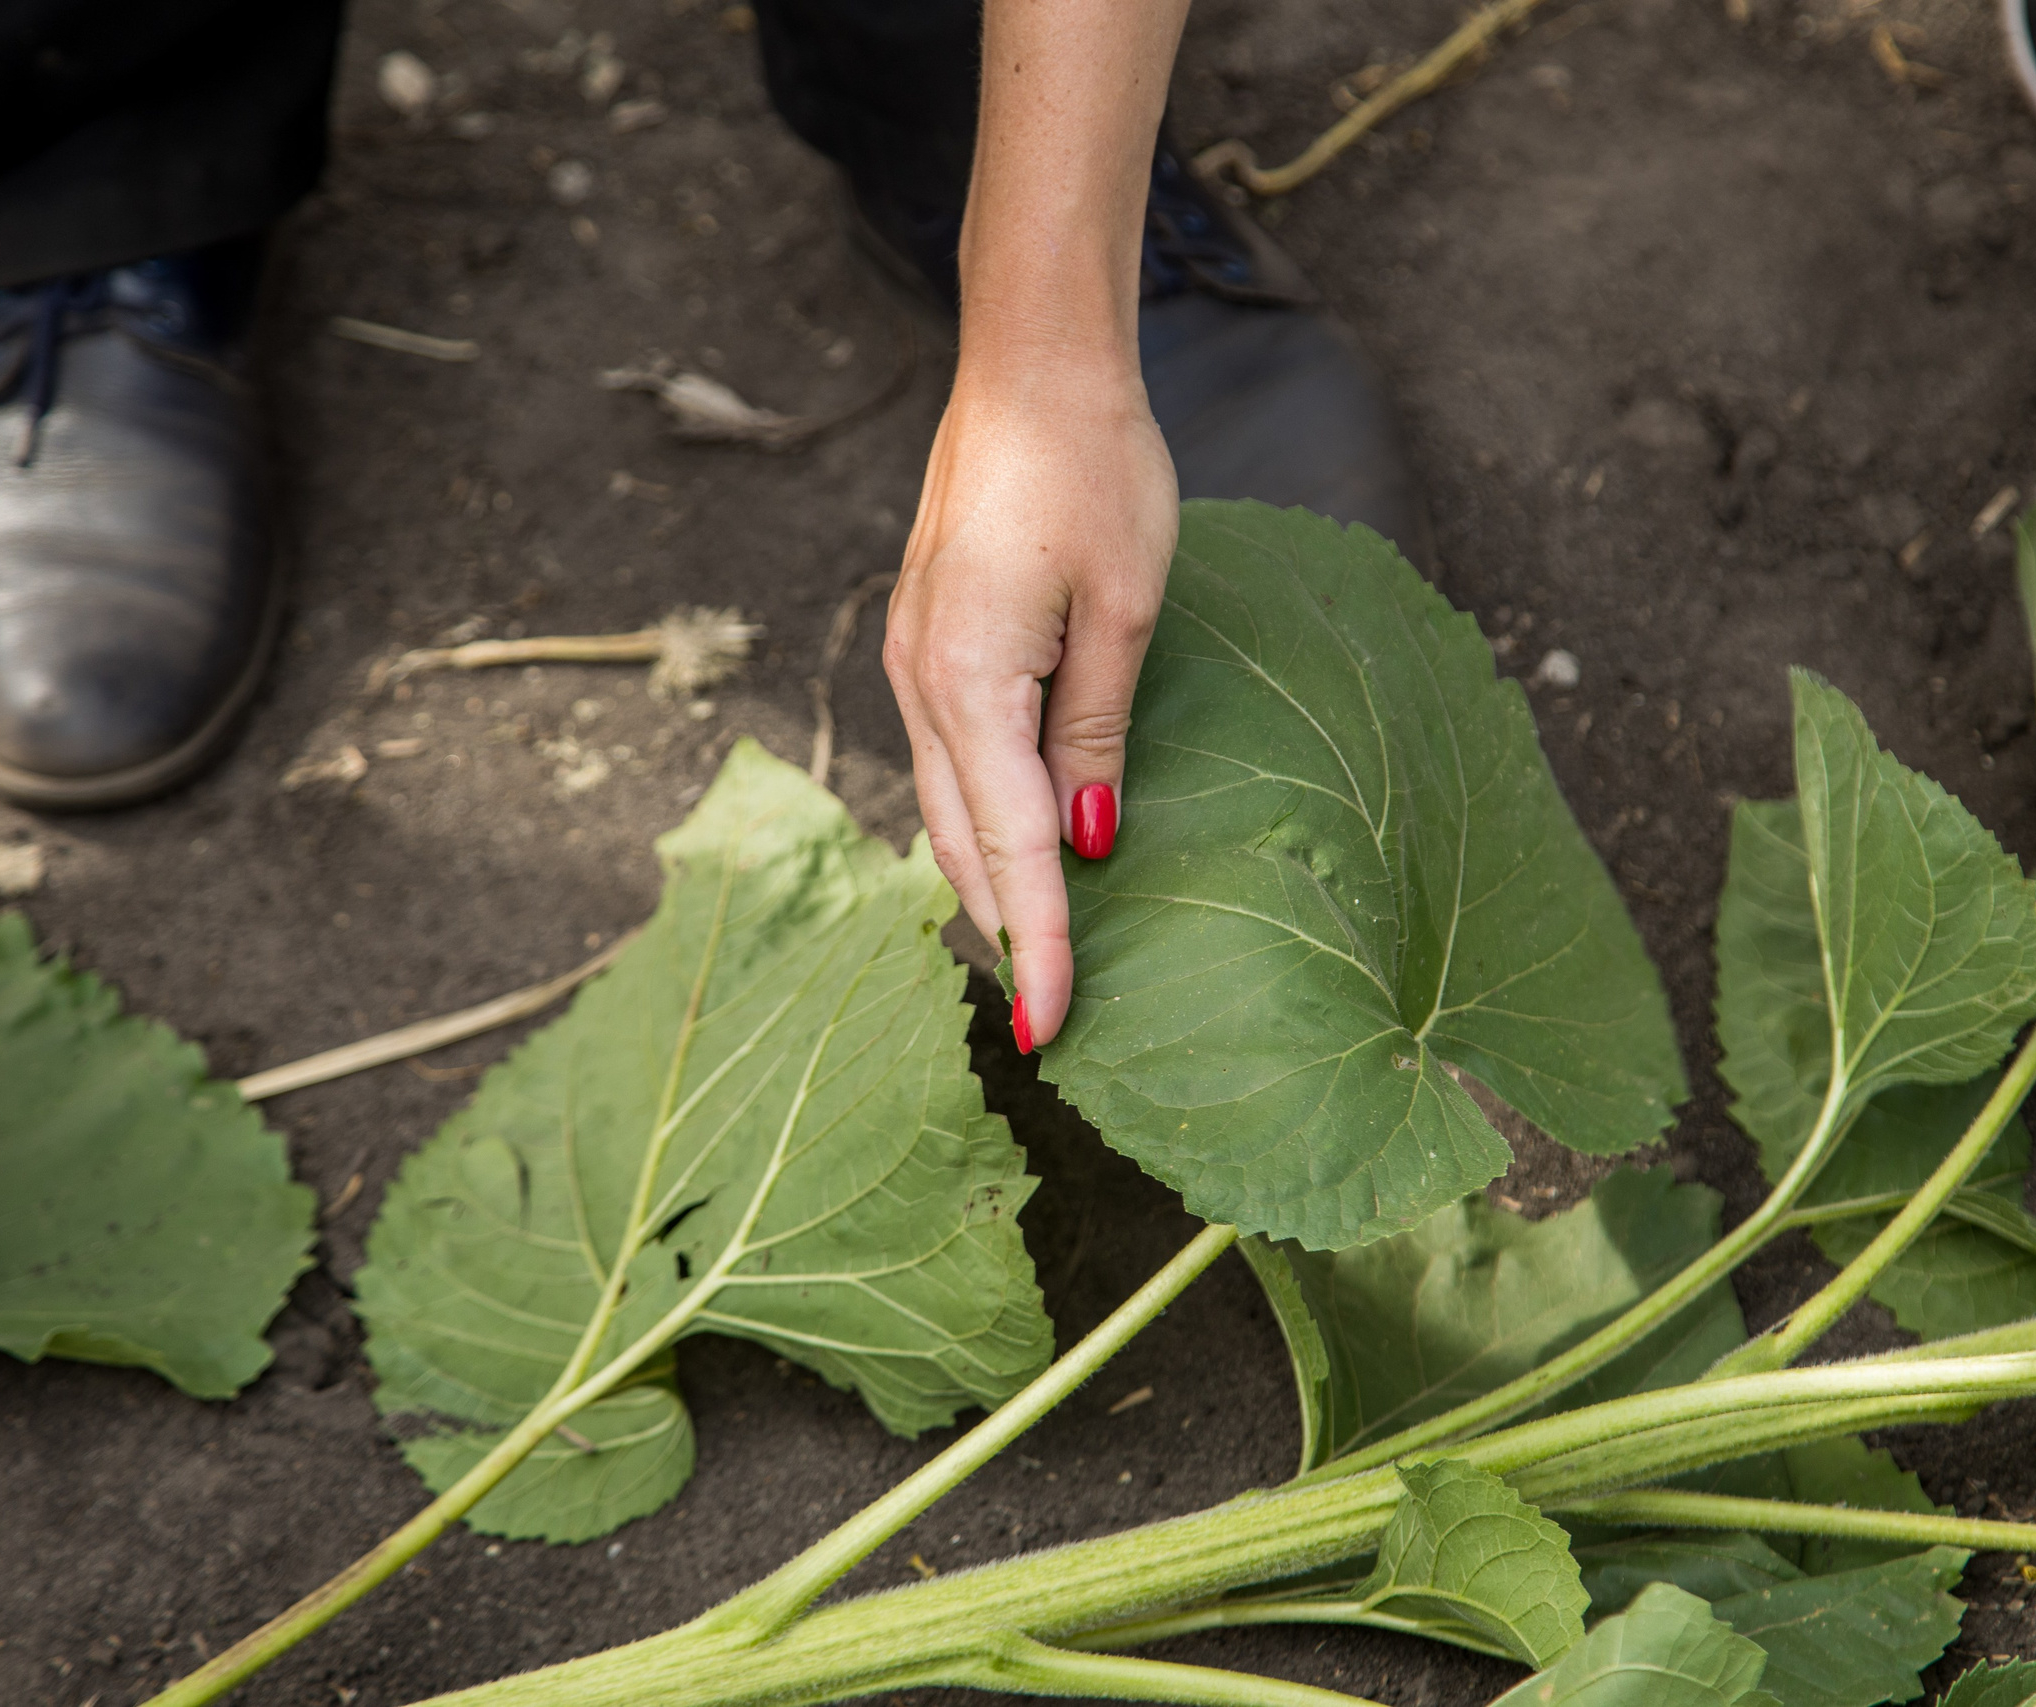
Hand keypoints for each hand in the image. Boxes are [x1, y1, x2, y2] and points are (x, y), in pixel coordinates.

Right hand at [882, 353, 1175, 1051]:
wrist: (1030, 367)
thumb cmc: (1093, 470)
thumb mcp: (1123, 609)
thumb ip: (1097, 731)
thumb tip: (1089, 838)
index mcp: (969, 684)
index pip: (1012, 849)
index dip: (1041, 944)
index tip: (1054, 1031)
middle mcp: (921, 684)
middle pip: (959, 844)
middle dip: (1007, 932)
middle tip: (1053, 1018)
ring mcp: (912, 663)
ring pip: (943, 807)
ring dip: (987, 879)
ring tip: (1037, 952)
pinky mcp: (926, 640)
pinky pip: (946, 758)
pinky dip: (977, 817)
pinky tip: (1017, 842)